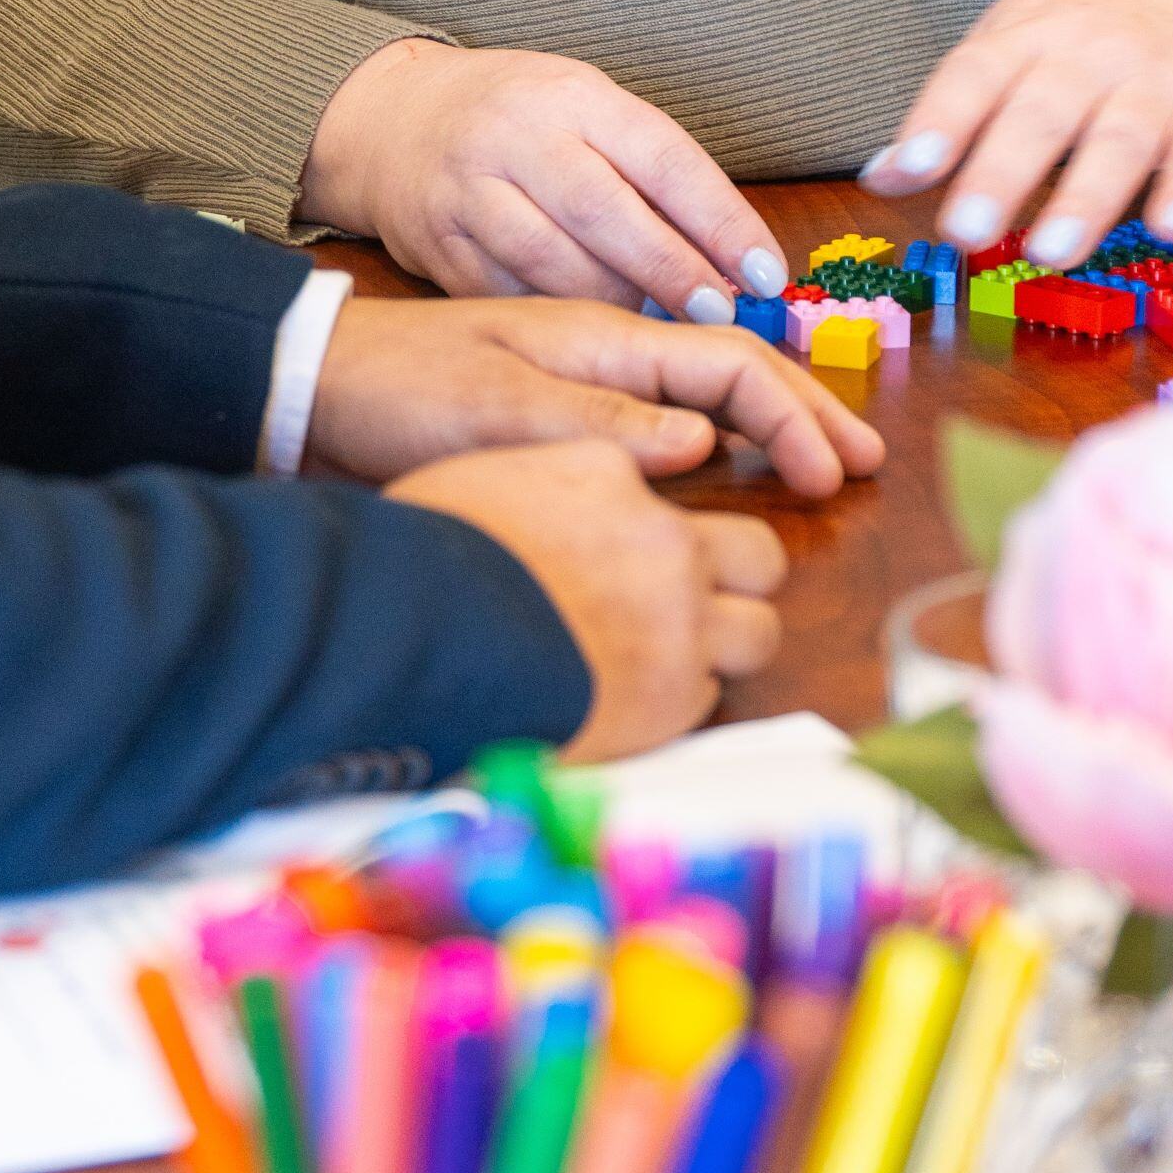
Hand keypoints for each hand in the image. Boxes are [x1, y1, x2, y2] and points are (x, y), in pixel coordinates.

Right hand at [299, 37, 785, 316]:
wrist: (394, 120)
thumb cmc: (518, 119)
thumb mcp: (584, 109)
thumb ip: (649, 172)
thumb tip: (735, 258)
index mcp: (571, 94)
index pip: (662, 157)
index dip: (722, 220)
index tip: (767, 273)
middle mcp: (515, 135)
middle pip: (606, 211)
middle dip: (672, 271)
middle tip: (720, 315)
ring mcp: (468, 190)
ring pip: (553, 262)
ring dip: (618, 306)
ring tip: (663, 331)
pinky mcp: (436, 244)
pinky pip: (507, 295)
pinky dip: (558, 321)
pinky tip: (595, 338)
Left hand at [307, 290, 880, 500]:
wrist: (317, 388)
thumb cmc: (399, 393)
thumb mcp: (497, 410)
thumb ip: (601, 425)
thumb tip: (704, 442)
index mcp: (600, 335)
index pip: (727, 360)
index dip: (791, 414)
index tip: (834, 473)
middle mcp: (604, 349)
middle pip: (731, 370)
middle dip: (805, 413)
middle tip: (867, 464)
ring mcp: (584, 376)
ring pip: (702, 390)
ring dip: (769, 423)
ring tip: (823, 463)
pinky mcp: (560, 408)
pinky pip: (661, 415)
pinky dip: (714, 437)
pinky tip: (729, 464)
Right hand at [385, 440, 788, 759]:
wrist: (415, 641)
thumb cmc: (425, 561)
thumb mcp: (487, 483)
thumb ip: (550, 488)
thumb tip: (563, 515)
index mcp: (611, 472)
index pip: (668, 491)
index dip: (654, 527)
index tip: (634, 551)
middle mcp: (664, 539)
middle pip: (758, 553)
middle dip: (737, 578)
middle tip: (694, 600)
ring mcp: (681, 618)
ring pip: (758, 630)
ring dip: (723, 644)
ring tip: (671, 659)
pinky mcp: (676, 695)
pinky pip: (710, 695)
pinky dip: (679, 699)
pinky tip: (628, 700)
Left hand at [860, 0, 1172, 264]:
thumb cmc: (1093, 22)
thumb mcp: (1016, 40)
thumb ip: (954, 109)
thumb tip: (881, 177)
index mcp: (1029, 34)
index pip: (975, 73)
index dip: (939, 121)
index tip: (907, 169)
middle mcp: (1090, 53)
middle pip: (1042, 113)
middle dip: (1002, 173)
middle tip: (966, 231)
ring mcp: (1156, 80)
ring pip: (1121, 138)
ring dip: (1086, 198)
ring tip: (1051, 251)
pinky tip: (1168, 226)